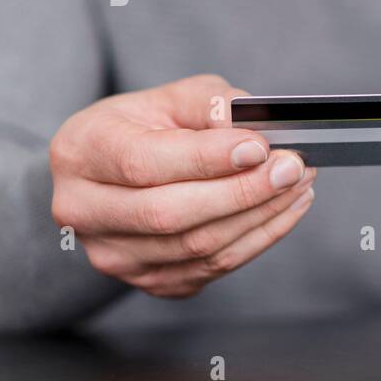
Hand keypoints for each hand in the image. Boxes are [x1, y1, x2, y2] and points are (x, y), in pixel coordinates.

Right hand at [49, 74, 316, 298]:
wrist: (115, 174)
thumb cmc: (145, 128)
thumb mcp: (171, 98)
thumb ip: (209, 105)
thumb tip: (253, 127)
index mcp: (80, 153)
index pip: (143, 163)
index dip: (206, 159)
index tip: (259, 147)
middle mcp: (83, 210)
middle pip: (169, 214)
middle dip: (243, 192)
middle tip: (292, 167)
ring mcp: (113, 255)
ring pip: (197, 247)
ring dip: (261, 216)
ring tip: (299, 183)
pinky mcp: (149, 281)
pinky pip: (212, 267)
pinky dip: (259, 238)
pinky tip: (285, 209)